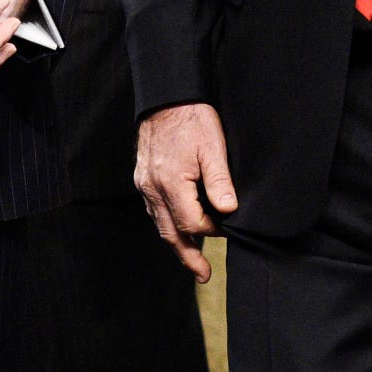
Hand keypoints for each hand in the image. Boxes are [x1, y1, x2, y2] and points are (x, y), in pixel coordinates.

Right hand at [136, 103, 236, 280]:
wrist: (165, 96)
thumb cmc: (191, 118)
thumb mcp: (213, 146)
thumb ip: (219, 180)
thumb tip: (228, 210)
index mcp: (171, 183)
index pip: (191, 223)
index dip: (212, 231)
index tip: (227, 230)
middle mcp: (153, 188)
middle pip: (170, 233)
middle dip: (187, 256)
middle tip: (203, 275)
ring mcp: (145, 184)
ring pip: (160, 223)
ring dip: (176, 243)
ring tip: (192, 259)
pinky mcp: (143, 178)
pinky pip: (154, 210)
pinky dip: (167, 224)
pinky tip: (177, 228)